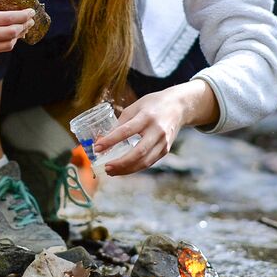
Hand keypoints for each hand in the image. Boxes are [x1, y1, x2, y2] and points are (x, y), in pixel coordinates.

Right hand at [0, 0, 34, 62]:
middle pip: (11, 34)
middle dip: (24, 26)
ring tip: (20, 29)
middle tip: (30, 20)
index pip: (7, 19)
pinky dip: (2, 42)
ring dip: (16, 37)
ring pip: (6, 45)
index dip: (23, 15)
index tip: (31, 11)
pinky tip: (4, 36)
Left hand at [97, 83, 211, 175]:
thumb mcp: (135, 107)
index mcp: (147, 117)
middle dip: (121, 163)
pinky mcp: (165, 150)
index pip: (126, 131)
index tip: (97, 148)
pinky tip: (124, 169)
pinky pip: (149, 162)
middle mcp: (157, 131)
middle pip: (139, 152)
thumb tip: (103, 139)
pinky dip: (135, 167)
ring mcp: (163, 142)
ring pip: (145, 162)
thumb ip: (120, 122)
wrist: (179, 106)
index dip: (110, 141)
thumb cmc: (153, 105)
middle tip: (106, 167)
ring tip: (111, 171)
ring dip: (127, 169)